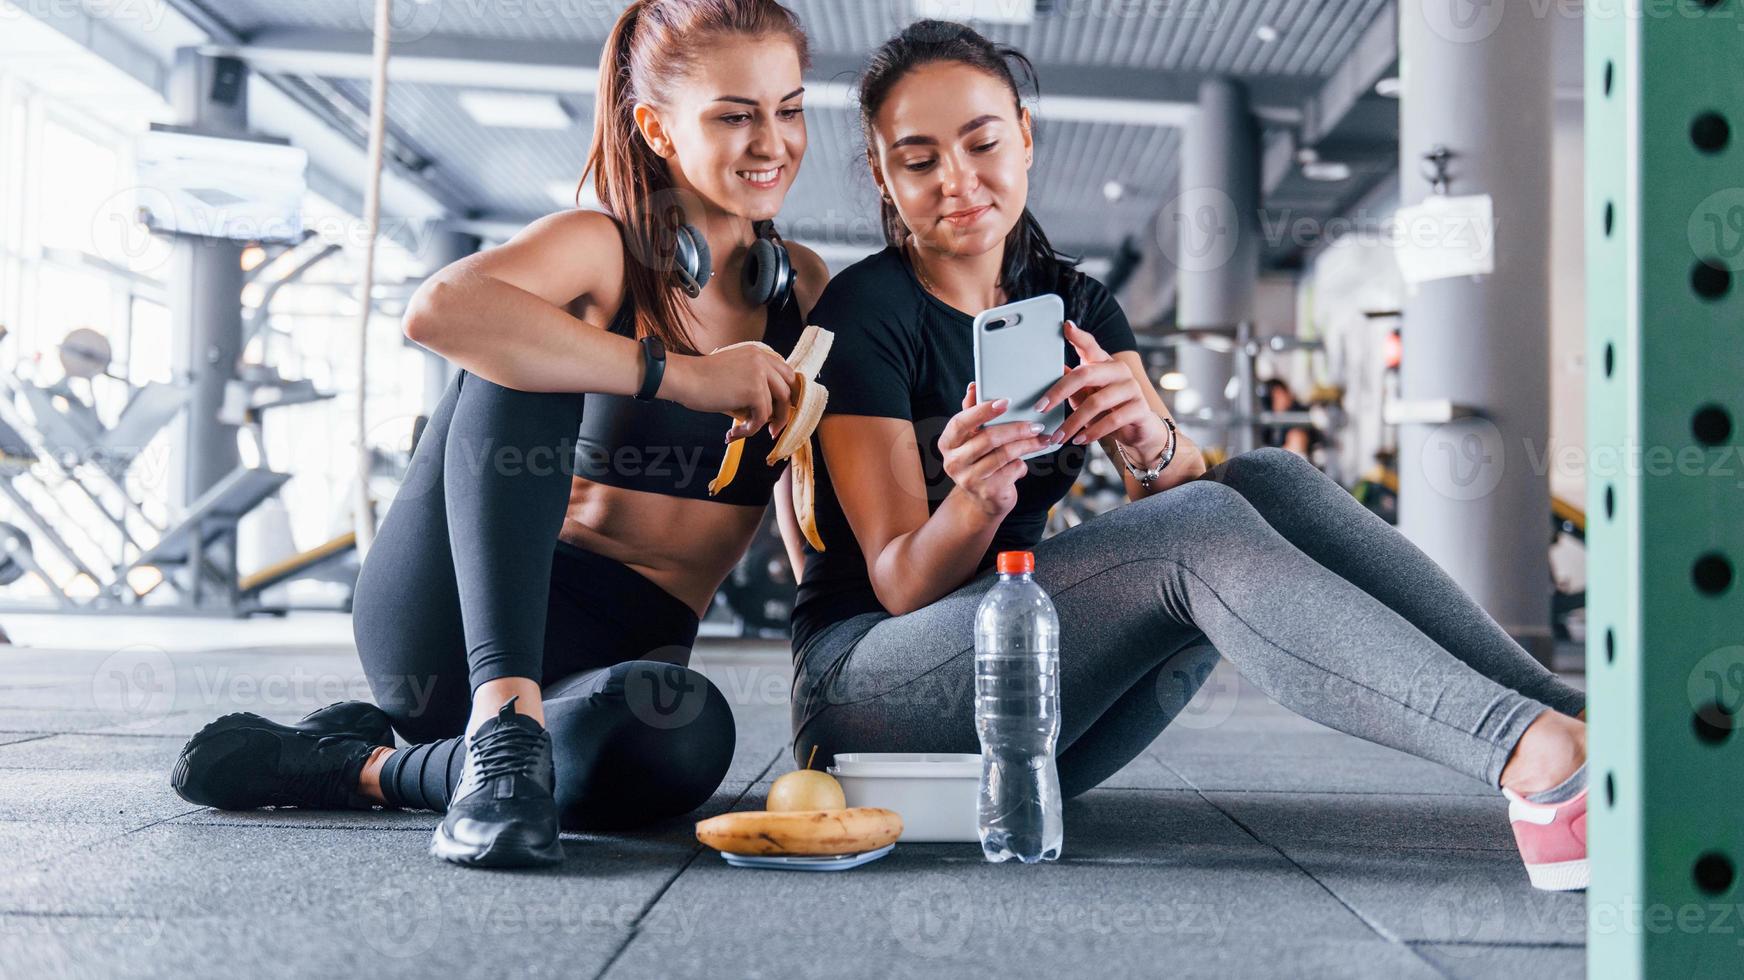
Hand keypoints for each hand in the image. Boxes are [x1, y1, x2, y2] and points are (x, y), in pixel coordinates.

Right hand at [664, 345, 796, 441]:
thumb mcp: (734, 374)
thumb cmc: (702, 380)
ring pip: (775, 408)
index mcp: (757, 353)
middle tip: (773, 429)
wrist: (684, 379)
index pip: (786, 373)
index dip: (787, 394)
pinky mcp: (755, 390)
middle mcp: (762, 360)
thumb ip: (754, 384)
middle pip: (787, 390)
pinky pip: (762, 418)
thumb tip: (772, 412)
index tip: (779, 411)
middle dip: (783, 413)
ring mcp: (760, 374)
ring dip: (760, 425)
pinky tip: (734, 432)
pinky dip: (749, 430)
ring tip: (740, 432)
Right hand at [938, 381, 1050, 517]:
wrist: (983, 500)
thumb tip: (973, 387)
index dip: (982, 411)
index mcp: (947, 443)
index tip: (1005, 402)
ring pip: (1004, 454)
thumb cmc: (980, 461)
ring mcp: (969, 479)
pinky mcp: (987, 492)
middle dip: (1016, 429)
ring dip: (1027, 445)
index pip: (961, 423)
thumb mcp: (974, 439)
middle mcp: (953, 462)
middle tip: (1035, 424)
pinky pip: (1012, 470)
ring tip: (1042, 438)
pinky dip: (1022, 464)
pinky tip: (1025, 461)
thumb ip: (973, 413)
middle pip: (988, 439)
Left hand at [1036, 320, 1168, 455]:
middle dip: (1059, 392)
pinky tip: (1080, 440)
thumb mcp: (1086, 397)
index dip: (1078, 336)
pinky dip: (1092, 432)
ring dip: (1073, 422)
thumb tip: (1053, 371)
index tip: (1065, 327)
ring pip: (1096, 402)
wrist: (1139, 431)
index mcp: (1104, 363)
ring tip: (1058, 436)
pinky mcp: (1140, 408)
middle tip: (1041, 407)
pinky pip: (1112, 420)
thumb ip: (1072, 385)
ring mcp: (1132, 388)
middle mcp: (1119, 370)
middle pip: (1086, 374)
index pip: (1091, 345)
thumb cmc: (1108, 410)